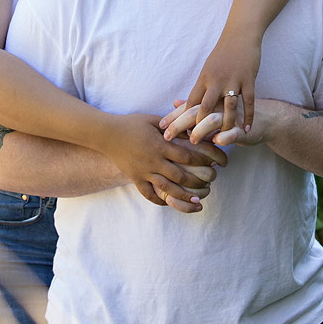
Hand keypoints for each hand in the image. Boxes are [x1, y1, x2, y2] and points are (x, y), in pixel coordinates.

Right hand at [107, 113, 225, 211]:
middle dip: (198, 181)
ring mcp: (144, 172)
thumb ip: (172, 126)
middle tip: (211, 183)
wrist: (106, 134)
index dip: (204, 160)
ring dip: (184, 196)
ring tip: (197, 200)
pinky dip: (159, 200)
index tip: (216, 163)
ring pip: (167, 188)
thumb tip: (192, 128)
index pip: (187, 156)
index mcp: (161, 145)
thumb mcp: (153, 120)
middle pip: (180, 175)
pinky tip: (170, 203)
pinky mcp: (135, 178)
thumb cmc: (131, 124)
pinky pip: (148, 193)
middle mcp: (154, 161)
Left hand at [183, 29, 261, 136]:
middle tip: (192, 142)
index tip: (174, 132)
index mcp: (204, 78)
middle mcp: (216, 80)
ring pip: (228, 106)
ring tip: (222, 139)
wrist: (241, 35)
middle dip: (197, 125)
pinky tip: (247, 129)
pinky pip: (248, 101)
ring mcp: (233, 80)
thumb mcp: (206, 70)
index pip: (190, 102)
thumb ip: (197, 88)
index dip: (181, 118)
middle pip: (204, 106)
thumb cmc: (222, 54)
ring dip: (225, 124)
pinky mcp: (248, 79)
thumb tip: (180, 103)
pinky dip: (248, 116)